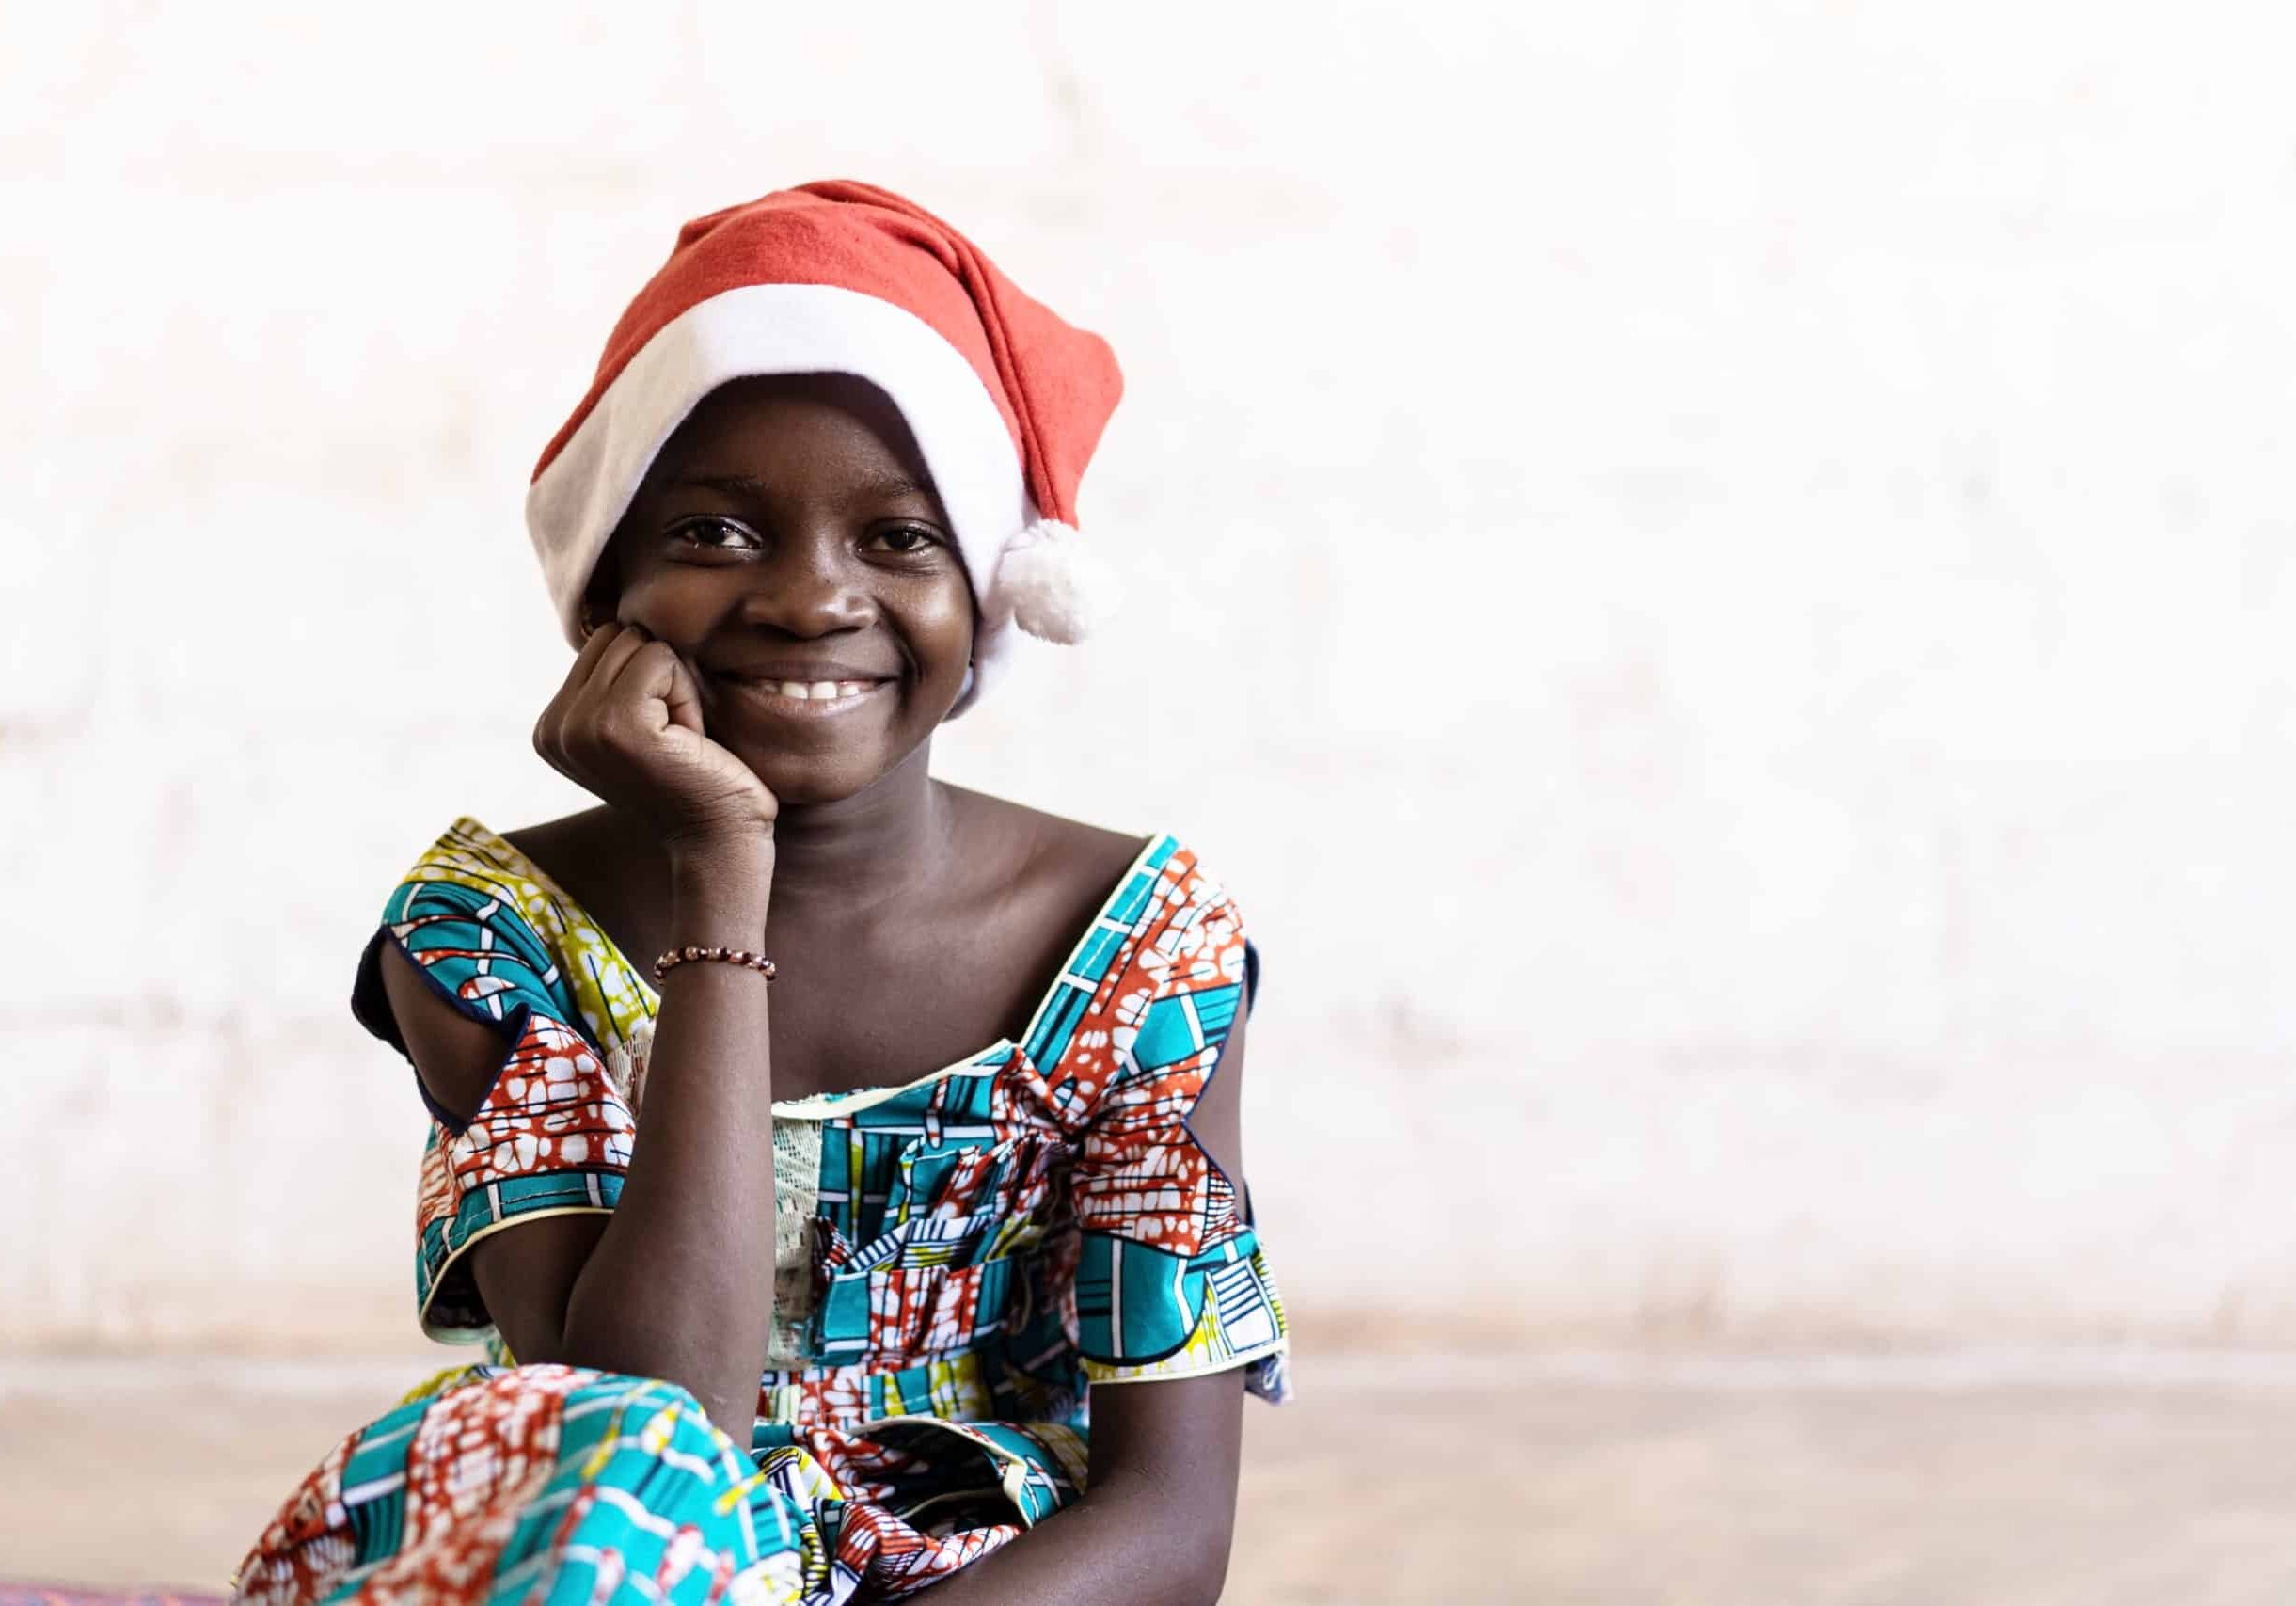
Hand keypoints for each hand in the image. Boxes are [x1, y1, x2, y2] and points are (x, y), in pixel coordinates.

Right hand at [533, 621, 777, 848]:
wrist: (718, 840)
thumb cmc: (694, 777)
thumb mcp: (638, 723)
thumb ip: (614, 679)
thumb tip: (624, 616)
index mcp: (550, 727)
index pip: (600, 643)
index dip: (645, 681)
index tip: (656, 735)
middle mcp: (552, 728)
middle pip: (617, 636)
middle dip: (658, 678)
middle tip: (671, 737)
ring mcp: (578, 727)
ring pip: (639, 644)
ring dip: (675, 688)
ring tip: (677, 739)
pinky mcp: (615, 725)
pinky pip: (661, 659)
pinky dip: (688, 695)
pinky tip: (687, 741)